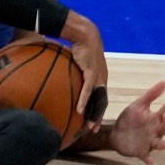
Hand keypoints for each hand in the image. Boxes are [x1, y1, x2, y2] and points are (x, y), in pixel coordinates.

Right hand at [60, 12, 107, 129]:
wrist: (85, 34)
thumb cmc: (80, 46)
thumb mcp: (78, 62)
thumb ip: (74, 72)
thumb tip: (63, 77)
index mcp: (100, 78)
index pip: (100, 98)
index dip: (97, 110)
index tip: (92, 120)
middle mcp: (102, 79)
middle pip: (101, 102)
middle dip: (97, 117)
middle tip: (92, 129)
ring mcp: (98, 77)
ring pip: (97, 100)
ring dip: (92, 114)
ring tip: (88, 125)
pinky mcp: (91, 73)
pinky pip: (88, 90)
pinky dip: (84, 101)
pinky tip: (79, 110)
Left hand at [108, 80, 164, 164]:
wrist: (116, 134)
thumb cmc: (130, 120)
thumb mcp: (138, 105)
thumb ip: (151, 95)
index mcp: (155, 119)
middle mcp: (155, 131)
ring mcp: (149, 142)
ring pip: (160, 143)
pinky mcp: (141, 151)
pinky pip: (146, 156)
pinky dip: (148, 159)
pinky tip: (150, 161)